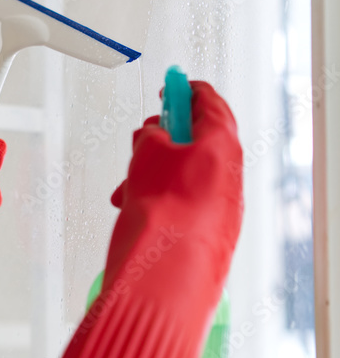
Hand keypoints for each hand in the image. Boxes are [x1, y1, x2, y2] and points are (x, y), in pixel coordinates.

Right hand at [105, 80, 242, 300]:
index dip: (186, 91)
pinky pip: (184, 198)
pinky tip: (133, 204)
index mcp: (222, 144)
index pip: (210, 103)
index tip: (172, 87)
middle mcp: (229, 172)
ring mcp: (222, 202)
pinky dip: (160, 194)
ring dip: (156, 169)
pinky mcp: (210, 227)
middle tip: (144, 137)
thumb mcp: (146, 153)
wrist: (164, 270)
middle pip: (199, 139)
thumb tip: (156, 138)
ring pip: (186, 171)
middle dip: (167, 135)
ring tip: (128, 182)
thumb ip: (152, 137)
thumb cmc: (160, 211)